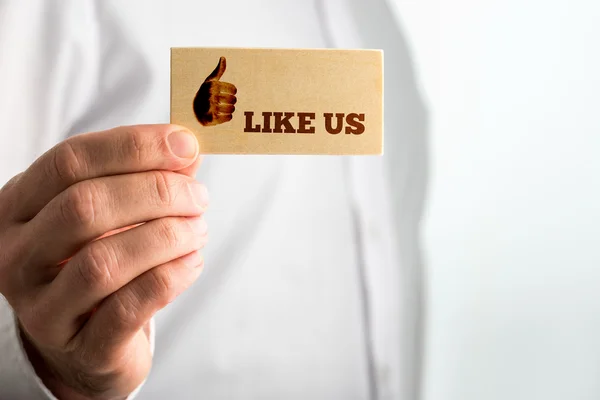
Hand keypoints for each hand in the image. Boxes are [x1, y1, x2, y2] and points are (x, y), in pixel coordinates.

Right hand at [0, 125, 207, 399]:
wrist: (87, 341)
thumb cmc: (101, 260)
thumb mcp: (112, 213)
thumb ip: (147, 177)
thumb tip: (187, 146)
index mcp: (19, 207)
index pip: (69, 161)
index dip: (133, 147)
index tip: (185, 144)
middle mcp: (17, 256)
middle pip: (84, 206)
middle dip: (156, 193)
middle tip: (199, 197)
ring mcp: (43, 307)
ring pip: (104, 261)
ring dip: (166, 237)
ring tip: (198, 230)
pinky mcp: (81, 348)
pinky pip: (128, 308)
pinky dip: (169, 277)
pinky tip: (192, 262)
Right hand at [193, 56, 237, 125]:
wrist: (193, 110)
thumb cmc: (205, 93)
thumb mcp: (210, 81)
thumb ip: (218, 70)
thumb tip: (223, 58)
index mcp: (212, 85)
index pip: (234, 89)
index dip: (233, 92)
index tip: (228, 93)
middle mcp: (210, 96)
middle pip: (233, 100)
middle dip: (232, 101)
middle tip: (226, 102)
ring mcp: (210, 107)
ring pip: (232, 109)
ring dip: (230, 109)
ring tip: (224, 108)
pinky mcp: (211, 118)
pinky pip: (228, 117)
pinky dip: (227, 117)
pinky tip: (222, 115)